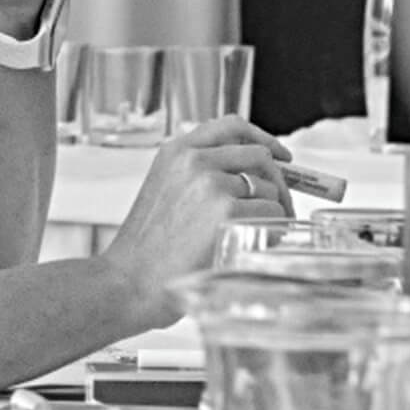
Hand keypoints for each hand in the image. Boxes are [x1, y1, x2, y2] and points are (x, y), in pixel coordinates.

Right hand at [102, 117, 292, 324]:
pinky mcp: (227, 212)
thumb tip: (250, 177)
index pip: (231, 126)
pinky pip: (272, 217)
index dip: (263, 138)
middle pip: (260, 157)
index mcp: (175, 152)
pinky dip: (273, 234)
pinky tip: (254, 248)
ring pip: (270, 191)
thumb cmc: (146, 251)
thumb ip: (197, 176)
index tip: (281, 154)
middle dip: (280, 184)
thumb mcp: (163, 194)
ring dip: (273, 215)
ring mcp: (211, 184)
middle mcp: (193, 161)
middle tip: (281, 209)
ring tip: (256, 238)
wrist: (128, 282)